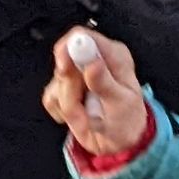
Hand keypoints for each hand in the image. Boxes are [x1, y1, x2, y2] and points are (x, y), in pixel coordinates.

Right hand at [41, 27, 150, 170]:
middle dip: (69, 87)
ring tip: (89, 115)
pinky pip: (50, 98)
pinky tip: (80, 116)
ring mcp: (77, 75)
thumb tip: (91, 63)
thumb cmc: (127, 120)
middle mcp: (93, 60)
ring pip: (55, 83)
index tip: (65, 70)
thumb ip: (104, 82)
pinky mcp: (64, 89)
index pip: (81, 36)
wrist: (120, 142)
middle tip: (83, 103)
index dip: (68, 50)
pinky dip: (62, 112)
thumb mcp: (121, 102)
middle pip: (63, 60)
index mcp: (112, 55)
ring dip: (69, 104)